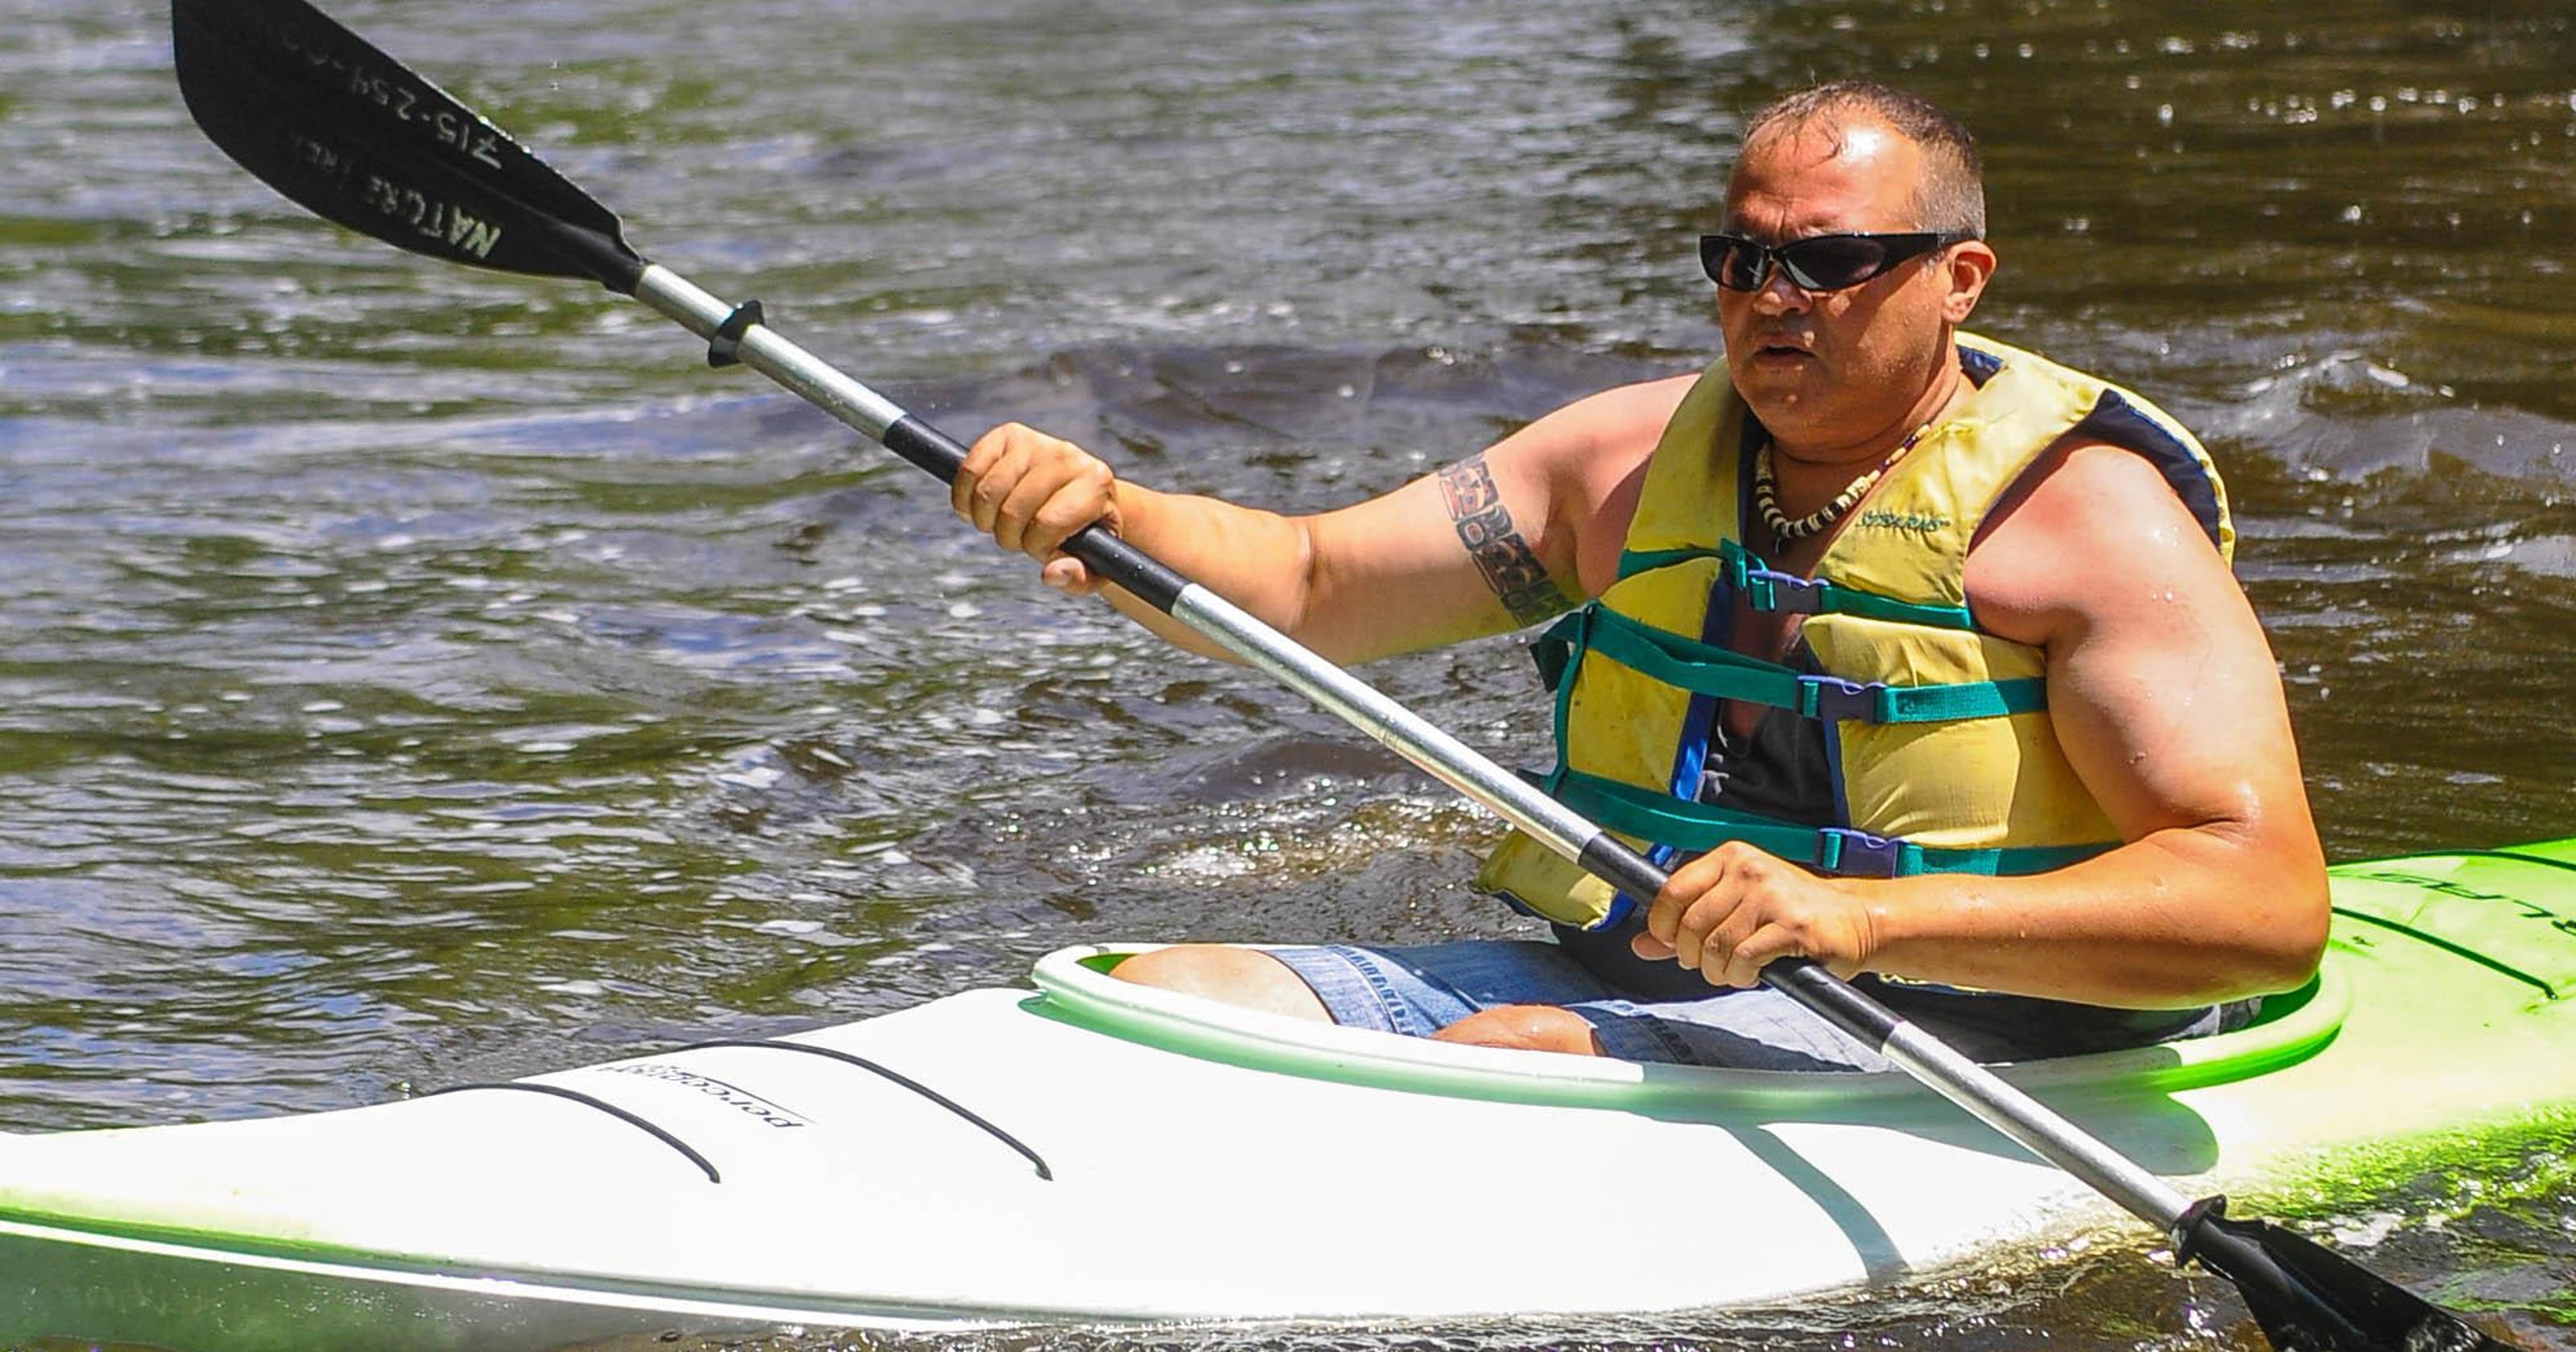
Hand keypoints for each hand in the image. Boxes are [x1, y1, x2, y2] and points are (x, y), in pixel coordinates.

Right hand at [956, 422, 1121, 593]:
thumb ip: (1078, 577)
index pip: (1046, 524)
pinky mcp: (1008, 435)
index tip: (1045, 548)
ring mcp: (1035, 441)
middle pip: (1012, 510)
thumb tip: (1051, 573)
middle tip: (1020, 538)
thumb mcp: (1094, 563)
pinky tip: (978, 508)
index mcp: (1095, 483)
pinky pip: (969, 469)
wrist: (1084, 494)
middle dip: (1010, 537)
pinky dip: (964, 497)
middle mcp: (1066, 456)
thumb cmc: (1089, 533)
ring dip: (986, 520)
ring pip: (987, 492)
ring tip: (1002, 524)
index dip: (1037, 547)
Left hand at [1629, 841, 1881, 986]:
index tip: (1675, 945)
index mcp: (1729, 857)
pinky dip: (1741, 975)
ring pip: (1716, 946)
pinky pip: (1744, 958)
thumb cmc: (1790, 914)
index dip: (1663, 928)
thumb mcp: (1735, 906)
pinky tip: (1753, 973)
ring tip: (1735, 971)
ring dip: (1719, 971)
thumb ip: (1686, 924)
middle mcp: (1748, 869)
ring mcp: (1771, 895)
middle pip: (1691, 926)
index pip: (1672, 892)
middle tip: (1712, 966)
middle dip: (1694, 958)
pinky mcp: (1791, 925)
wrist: (1853, 919)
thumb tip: (1641, 944)